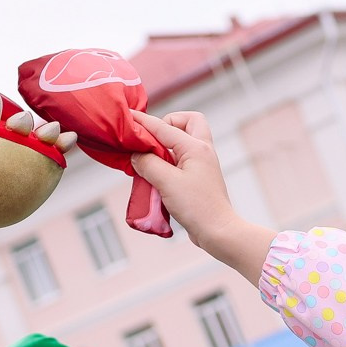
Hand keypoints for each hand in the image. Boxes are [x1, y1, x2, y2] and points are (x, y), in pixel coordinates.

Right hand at [130, 110, 277, 283]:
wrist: (217, 231)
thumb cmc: (197, 207)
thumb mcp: (166, 182)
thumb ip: (148, 163)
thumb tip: (136, 155)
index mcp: (196, 147)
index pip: (164, 127)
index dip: (144, 121)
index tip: (128, 116)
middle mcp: (202, 150)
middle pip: (188, 121)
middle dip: (168, 123)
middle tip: (153, 140)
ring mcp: (202, 164)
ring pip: (186, 139)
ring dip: (167, 143)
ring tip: (151, 159)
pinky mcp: (199, 177)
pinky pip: (183, 157)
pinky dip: (169, 158)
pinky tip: (157, 173)